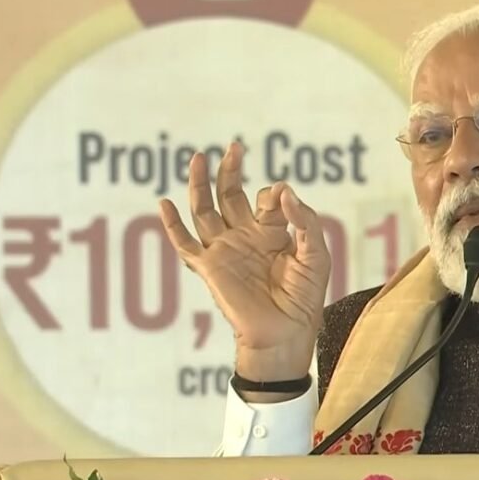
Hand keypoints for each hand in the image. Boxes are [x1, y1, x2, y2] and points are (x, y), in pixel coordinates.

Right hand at [159, 142, 330, 358]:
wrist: (285, 332)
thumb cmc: (304, 298)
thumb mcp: (315, 254)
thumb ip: (304, 221)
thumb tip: (282, 189)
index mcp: (271, 233)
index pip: (267, 200)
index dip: (275, 194)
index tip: (281, 197)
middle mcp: (245, 237)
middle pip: (230, 196)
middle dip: (231, 171)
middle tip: (234, 147)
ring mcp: (225, 250)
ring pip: (205, 210)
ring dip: (200, 184)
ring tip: (199, 157)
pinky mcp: (209, 267)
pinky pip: (185, 244)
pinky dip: (172, 225)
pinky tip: (163, 203)